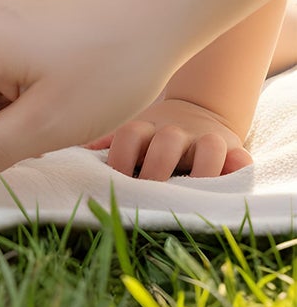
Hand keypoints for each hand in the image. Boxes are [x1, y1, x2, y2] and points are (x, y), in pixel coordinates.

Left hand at [88, 97, 252, 180]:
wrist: (197, 112)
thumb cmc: (152, 135)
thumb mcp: (130, 134)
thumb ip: (105, 145)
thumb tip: (64, 154)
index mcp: (146, 128)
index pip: (129, 134)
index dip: (120, 157)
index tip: (114, 180)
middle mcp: (176, 132)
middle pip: (167, 141)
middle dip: (157, 168)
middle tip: (150, 192)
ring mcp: (207, 139)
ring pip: (210, 147)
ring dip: (202, 170)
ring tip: (193, 194)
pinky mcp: (234, 150)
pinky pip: (242, 159)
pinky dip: (239, 170)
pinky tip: (231, 182)